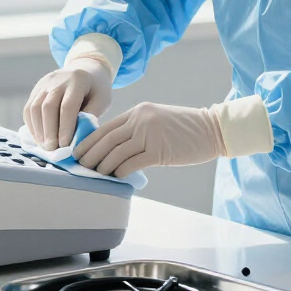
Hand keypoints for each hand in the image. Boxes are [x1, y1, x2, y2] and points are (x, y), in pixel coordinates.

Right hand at [23, 57, 112, 149]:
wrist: (85, 69)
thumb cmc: (96, 88)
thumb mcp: (102, 100)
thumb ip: (90, 116)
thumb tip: (77, 139)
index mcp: (77, 80)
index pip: (68, 105)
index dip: (65, 127)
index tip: (65, 145)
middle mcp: (57, 80)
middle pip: (48, 106)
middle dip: (49, 131)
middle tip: (52, 149)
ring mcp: (44, 83)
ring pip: (34, 108)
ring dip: (38, 130)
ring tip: (45, 146)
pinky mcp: (36, 89)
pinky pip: (29, 109)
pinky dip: (32, 125)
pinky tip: (40, 138)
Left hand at [75, 102, 226, 177]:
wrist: (212, 129)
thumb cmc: (185, 129)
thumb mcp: (157, 120)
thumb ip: (137, 129)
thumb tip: (114, 149)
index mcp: (138, 111)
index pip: (106, 127)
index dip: (89, 142)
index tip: (78, 154)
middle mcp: (141, 119)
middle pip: (106, 140)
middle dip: (90, 156)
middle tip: (80, 168)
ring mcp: (149, 134)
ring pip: (115, 153)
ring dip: (102, 167)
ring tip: (96, 176)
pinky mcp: (159, 150)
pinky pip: (131, 164)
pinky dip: (120, 173)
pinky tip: (117, 178)